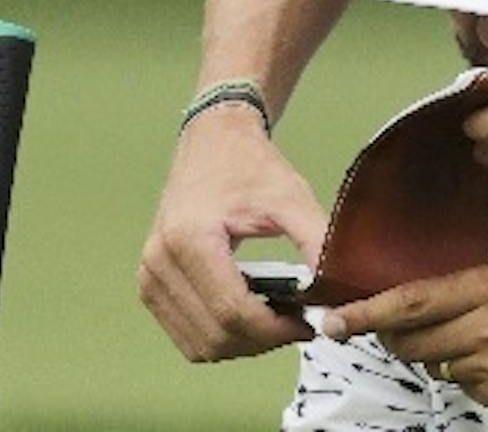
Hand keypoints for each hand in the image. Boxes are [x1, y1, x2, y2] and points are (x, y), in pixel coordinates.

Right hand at [138, 106, 329, 360]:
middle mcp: (161, 262)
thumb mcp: (291, 198)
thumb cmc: (248, 165)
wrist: (213, 142)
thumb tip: (337, 286)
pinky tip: (251, 315)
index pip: (232, 311)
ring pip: (199, 344)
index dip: (274, 329)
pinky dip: (221, 337)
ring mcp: (150, 277)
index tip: (307, 324)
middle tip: (297, 324)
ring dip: (242, 345)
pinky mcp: (151, 285)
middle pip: (215, 335)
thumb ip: (317, 241)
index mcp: (190, 238)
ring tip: (277, 320)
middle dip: (262, 340)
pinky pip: (186, 335)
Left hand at [323, 264, 487, 429]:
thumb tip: (422, 298)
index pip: (411, 300)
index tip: (335, 318)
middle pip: (409, 339)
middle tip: (400, 328)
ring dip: (440, 354)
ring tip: (484, 341)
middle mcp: (485, 327)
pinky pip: (460, 384)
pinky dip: (469, 374)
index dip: (366, 311)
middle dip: (395, 336)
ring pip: (432, 363)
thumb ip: (473, 286)